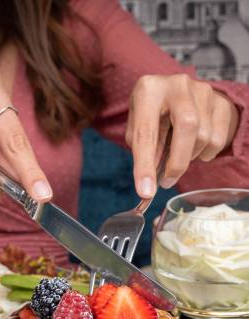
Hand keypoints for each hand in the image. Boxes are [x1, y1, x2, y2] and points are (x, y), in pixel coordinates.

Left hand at [125, 74, 238, 197]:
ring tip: (177, 155)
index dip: (145, 165)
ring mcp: (203, 90)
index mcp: (149, 90)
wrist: (177, 94)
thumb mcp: (139, 128)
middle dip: (177, 162)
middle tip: (167, 182)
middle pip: (187, 127)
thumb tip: (150, 184)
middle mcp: (177, 85)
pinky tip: (193, 148)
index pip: (146, 132)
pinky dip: (204, 154)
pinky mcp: (220, 102)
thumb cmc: (153, 114)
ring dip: (189, 157)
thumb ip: (144, 152)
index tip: (146, 191)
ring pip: (204, 136)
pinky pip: (217, 140)